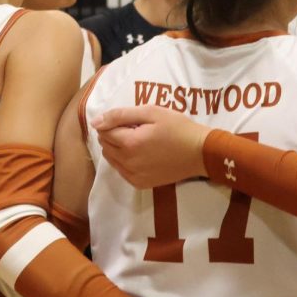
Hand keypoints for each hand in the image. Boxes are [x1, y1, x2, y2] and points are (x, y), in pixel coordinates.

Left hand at [92, 105, 208, 188]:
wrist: (200, 152)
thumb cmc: (177, 127)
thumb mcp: (151, 112)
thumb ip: (120, 115)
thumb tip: (96, 122)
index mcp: (129, 143)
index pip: (104, 130)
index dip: (113, 121)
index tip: (129, 119)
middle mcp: (128, 163)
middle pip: (106, 145)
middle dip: (113, 134)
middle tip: (134, 128)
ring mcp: (134, 176)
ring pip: (111, 159)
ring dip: (117, 147)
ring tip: (137, 140)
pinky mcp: (141, 184)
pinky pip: (121, 171)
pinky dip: (124, 161)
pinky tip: (140, 154)